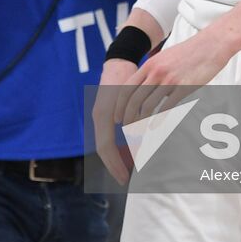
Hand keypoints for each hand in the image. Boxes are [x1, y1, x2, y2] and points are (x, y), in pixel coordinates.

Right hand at [93, 58, 137, 183]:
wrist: (119, 62)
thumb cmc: (126, 78)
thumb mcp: (131, 100)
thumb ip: (134, 120)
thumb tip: (141, 143)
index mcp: (102, 116)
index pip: (106, 148)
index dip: (115, 165)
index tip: (124, 179)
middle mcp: (99, 118)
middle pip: (104, 149)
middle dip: (114, 165)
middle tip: (125, 180)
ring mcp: (101, 116)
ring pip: (107, 144)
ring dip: (117, 158)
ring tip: (127, 170)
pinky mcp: (106, 114)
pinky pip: (110, 136)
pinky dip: (119, 147)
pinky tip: (129, 153)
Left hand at [120, 31, 229, 125]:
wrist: (210, 45)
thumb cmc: (188, 53)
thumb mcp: (164, 58)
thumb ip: (153, 72)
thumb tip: (145, 89)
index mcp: (149, 65)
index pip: (127, 88)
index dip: (119, 105)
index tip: (117, 116)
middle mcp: (156, 72)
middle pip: (134, 99)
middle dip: (127, 116)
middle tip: (125, 127)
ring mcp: (169, 80)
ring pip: (148, 105)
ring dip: (140, 120)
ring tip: (138, 130)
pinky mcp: (184, 87)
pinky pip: (166, 107)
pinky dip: (157, 120)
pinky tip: (153, 127)